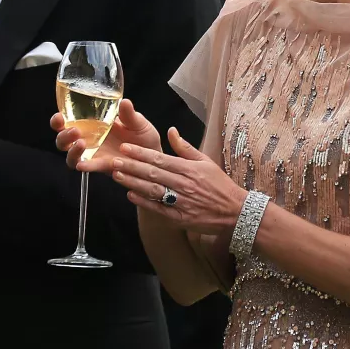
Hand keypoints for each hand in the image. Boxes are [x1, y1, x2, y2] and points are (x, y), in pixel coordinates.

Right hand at [52, 99, 161, 173]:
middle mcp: (88, 138)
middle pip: (63, 139)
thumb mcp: (138, 122)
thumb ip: (129, 114)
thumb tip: (125, 101)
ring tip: (81, 143)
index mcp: (92, 124)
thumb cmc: (143, 137)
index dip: (58, 120)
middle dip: (62, 135)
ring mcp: (93, 154)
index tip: (59, 116)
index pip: (69, 120)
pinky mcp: (101, 166)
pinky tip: (83, 165)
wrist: (154, 158)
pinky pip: (89, 166)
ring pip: (71, 155)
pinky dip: (85, 165)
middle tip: (74, 130)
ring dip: (72, 150)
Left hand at [109, 127, 245, 235]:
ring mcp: (182, 202)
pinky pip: (160, 209)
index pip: (160, 158)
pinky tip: (131, 195)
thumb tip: (171, 130)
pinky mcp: (181, 218)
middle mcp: (184, 184)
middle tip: (114, 160)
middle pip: (153, 173)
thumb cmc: (219, 185)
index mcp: (188, 168)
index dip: (141, 153)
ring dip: (134, 182)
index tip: (125, 147)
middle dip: (132, 166)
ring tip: (117, 175)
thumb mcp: (205, 161)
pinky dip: (145, 202)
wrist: (235, 212)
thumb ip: (185, 147)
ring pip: (153, 190)